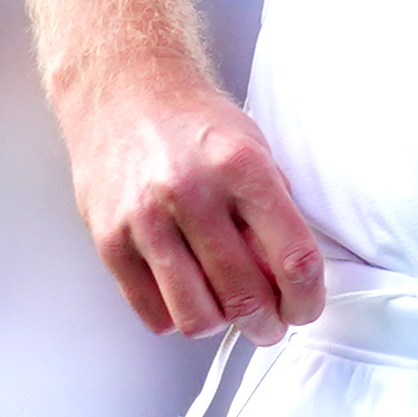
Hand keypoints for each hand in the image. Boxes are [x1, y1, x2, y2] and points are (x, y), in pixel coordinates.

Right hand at [56, 61, 326, 344]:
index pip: (293, 258)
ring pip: (196, 316)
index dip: (307, 299)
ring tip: (226, 310)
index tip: (305, 308)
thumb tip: (291, 280)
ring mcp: (145, 220)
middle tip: (270, 322)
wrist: (124, 91)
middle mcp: (192, 192)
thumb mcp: (255, 149)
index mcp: (242, 167)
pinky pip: (152, 310)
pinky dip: (176, 315)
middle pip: (245, 296)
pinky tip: (187, 293)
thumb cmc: (194, 122)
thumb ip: (275, 211)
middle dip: (267, 323)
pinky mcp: (110, 240)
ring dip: (220, 325)